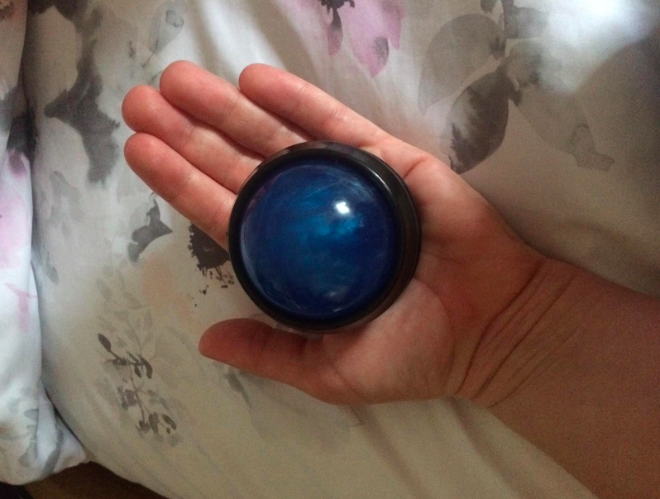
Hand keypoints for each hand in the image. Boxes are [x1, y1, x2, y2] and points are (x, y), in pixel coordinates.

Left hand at [122, 61, 544, 404]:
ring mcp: (350, 184)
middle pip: (240, 166)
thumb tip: (206, 339)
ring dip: (228, 108)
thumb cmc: (414, 355)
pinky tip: (255, 81)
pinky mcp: (390, 163)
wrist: (490, 332)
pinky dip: (298, 102)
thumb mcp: (330, 370)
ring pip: (278, 139)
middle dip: (190, 133)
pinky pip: (338, 127)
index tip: (140, 150)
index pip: (226, 213)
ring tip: (179, 81)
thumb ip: (271, 351)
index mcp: (293, 259)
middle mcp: (312, 213)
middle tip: (141, 101)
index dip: (181, 183)